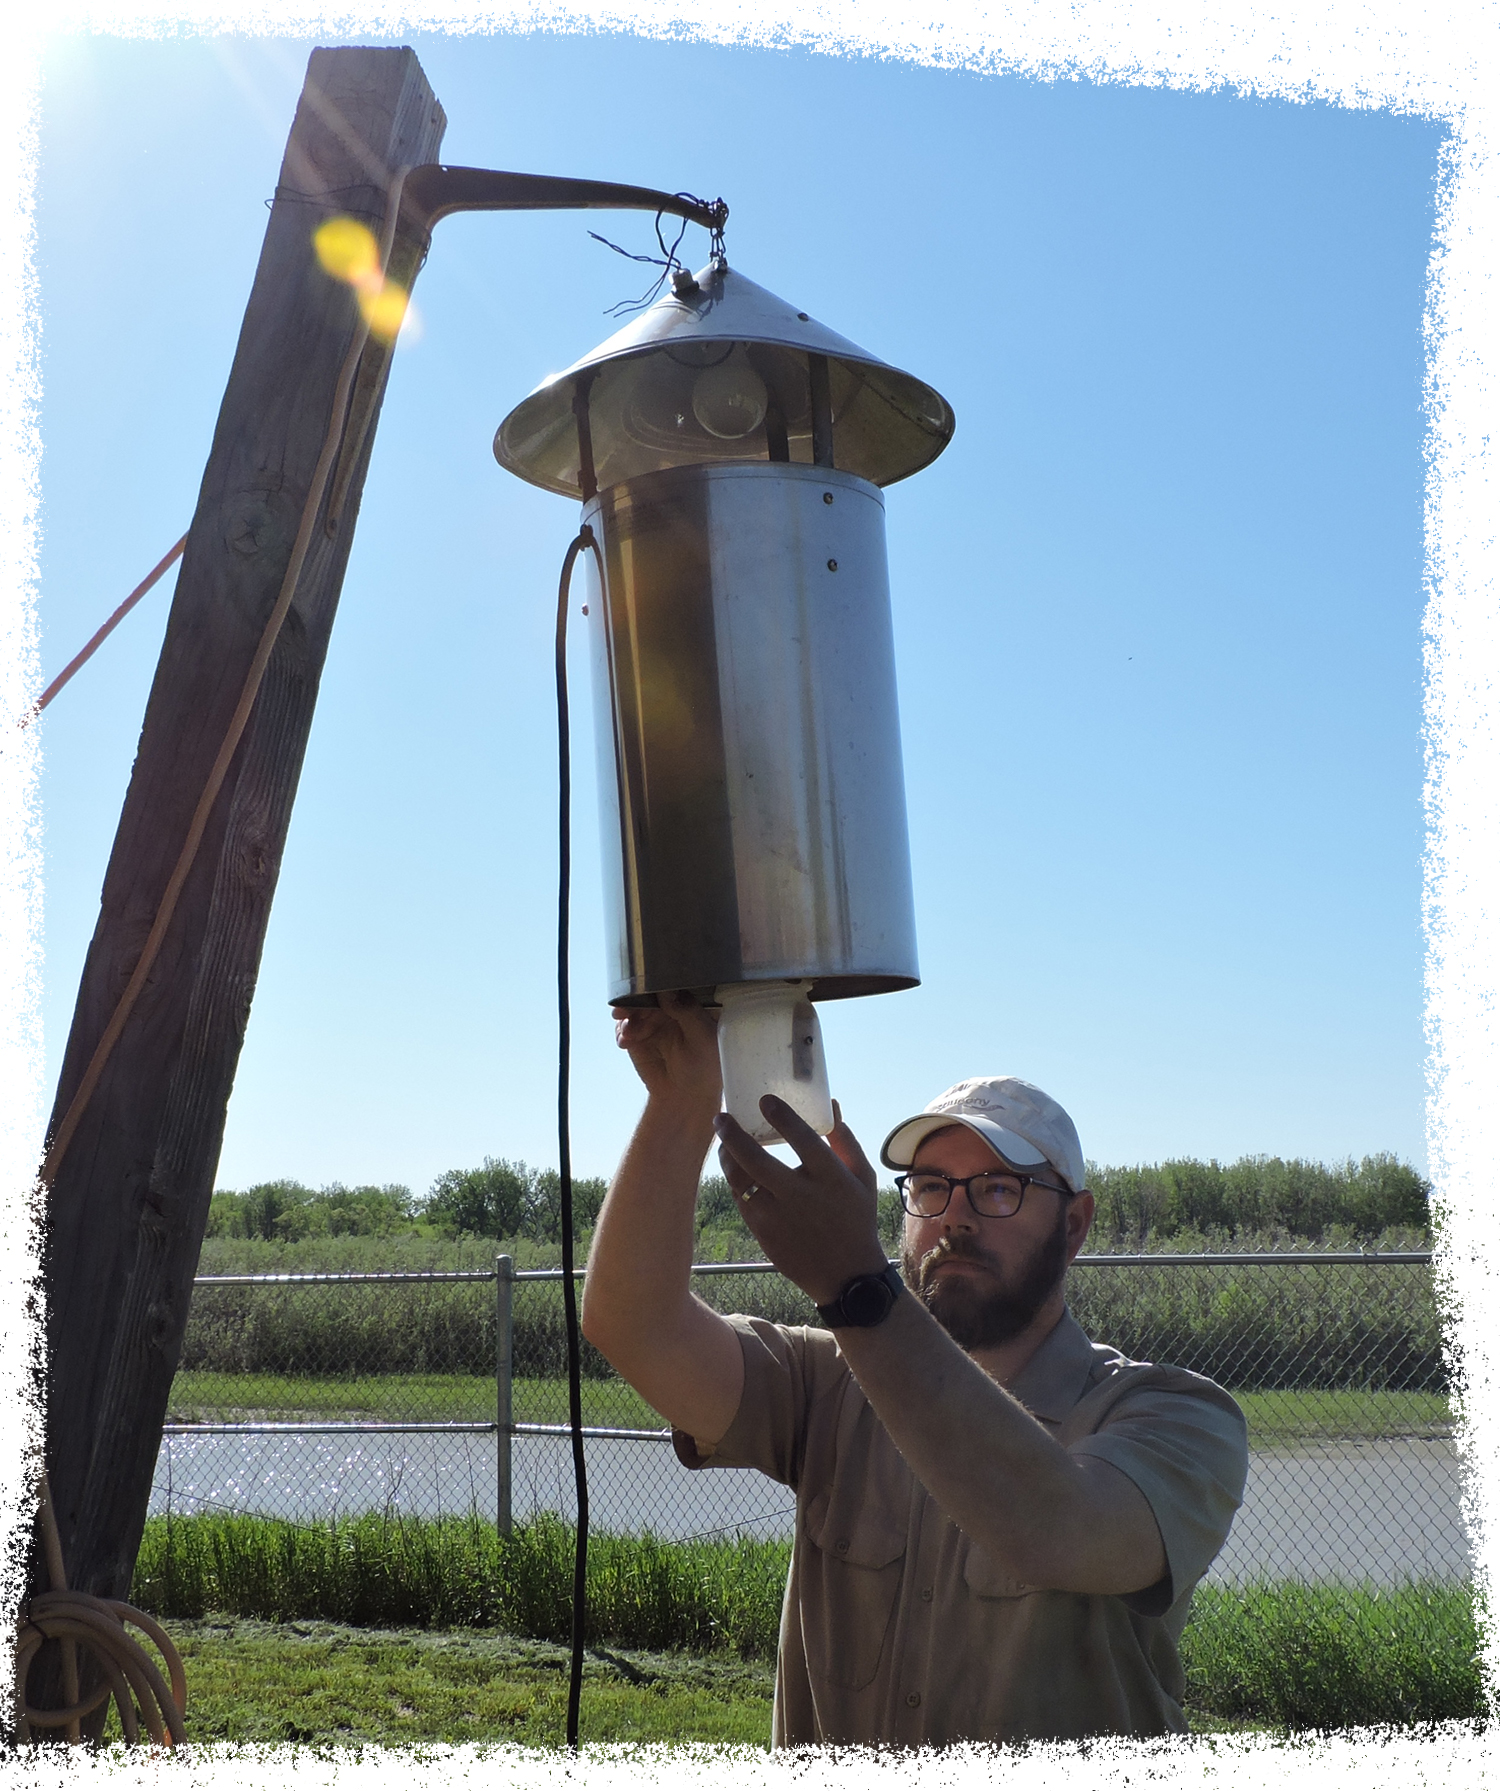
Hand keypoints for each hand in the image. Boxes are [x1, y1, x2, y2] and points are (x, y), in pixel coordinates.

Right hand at [612, 990, 720, 1115]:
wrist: (685, 1096)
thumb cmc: (705, 1068)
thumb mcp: (703, 1038)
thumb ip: (687, 1012)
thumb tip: (667, 991)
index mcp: (695, 1002)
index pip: (678, 981)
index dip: (662, 979)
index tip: (649, 983)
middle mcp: (673, 1006)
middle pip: (650, 991)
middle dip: (636, 998)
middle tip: (626, 1009)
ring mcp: (653, 1019)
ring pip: (634, 1006)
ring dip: (627, 1015)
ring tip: (627, 1031)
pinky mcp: (638, 1034)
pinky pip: (624, 1026)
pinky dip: (622, 1032)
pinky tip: (625, 1041)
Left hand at [714, 1097, 888, 1308]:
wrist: (847, 1277)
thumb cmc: (856, 1219)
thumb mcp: (862, 1178)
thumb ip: (844, 1140)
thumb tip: (830, 1105)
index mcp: (831, 1178)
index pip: (804, 1141)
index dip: (783, 1118)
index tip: (765, 1099)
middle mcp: (801, 1197)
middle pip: (758, 1161)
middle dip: (733, 1135)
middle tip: (721, 1117)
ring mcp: (779, 1218)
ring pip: (741, 1181)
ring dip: (727, 1157)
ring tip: (723, 1142)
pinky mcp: (764, 1234)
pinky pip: (741, 1200)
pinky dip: (735, 1182)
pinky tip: (735, 1170)